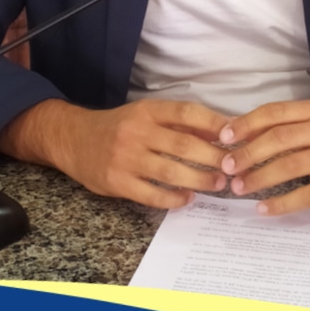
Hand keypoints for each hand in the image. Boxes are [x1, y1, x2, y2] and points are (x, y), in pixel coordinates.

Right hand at [0, 98, 229, 208]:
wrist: (74, 140)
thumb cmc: (120, 127)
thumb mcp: (147, 115)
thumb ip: (181, 122)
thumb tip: (222, 129)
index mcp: (147, 111)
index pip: (186, 112)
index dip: (213, 123)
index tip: (235, 135)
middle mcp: (137, 132)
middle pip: (183, 145)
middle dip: (212, 158)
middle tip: (232, 167)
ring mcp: (126, 158)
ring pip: (170, 171)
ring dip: (199, 180)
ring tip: (217, 185)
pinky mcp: (117, 182)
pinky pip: (152, 194)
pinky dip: (173, 199)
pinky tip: (188, 199)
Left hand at [216, 100, 309, 215]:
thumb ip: (285, 126)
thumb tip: (239, 136)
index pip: (275, 113)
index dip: (247, 124)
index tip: (224, 137)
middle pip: (279, 139)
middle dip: (248, 153)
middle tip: (227, 167)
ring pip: (290, 166)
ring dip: (260, 178)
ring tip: (239, 187)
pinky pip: (306, 195)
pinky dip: (281, 203)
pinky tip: (263, 209)